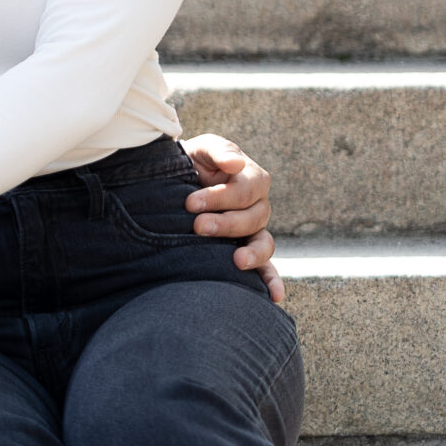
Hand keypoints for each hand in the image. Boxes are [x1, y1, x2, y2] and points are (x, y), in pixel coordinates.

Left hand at [183, 132, 281, 306]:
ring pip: (264, 243)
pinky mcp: (245, 251)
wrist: (171, 185)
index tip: (189, 203)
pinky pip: (266, 268)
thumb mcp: (201, 149)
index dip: (220, 197)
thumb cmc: (189, 163)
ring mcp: (253, 231)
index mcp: (250, 178)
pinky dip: (271, 281)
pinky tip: (275, 297)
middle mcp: (257, 205)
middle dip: (226, 223)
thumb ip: (219, 152)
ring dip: (252, 254)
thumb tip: (236, 163)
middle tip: (197, 226)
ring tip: (235, 261)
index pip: (247, 189)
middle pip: (255, 217)